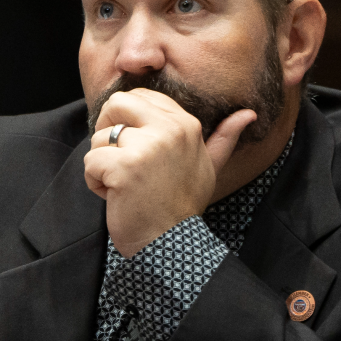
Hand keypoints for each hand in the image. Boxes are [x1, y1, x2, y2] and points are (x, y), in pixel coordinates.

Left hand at [82, 88, 255, 256]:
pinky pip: (91, 161)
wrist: (170, 243)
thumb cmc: (184, 204)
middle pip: (115, 104)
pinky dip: (95, 183)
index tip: (137, 146)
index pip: (139, 96)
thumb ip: (224, 138)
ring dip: (102, 165)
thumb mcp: (209, 166)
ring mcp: (147, 148)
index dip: (127, 119)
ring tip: (124, 186)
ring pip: (99, 137)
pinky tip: (116, 197)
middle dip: (106, 131)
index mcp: (186, 124)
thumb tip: (248, 114)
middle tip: (120, 159)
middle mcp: (170, 130)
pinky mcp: (124, 168)